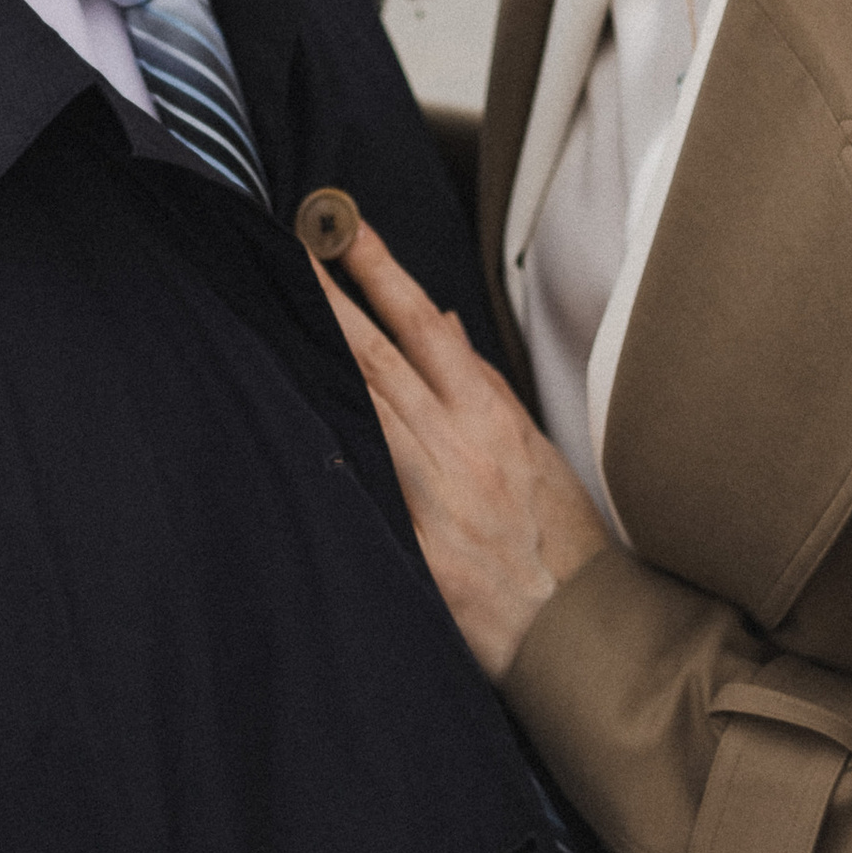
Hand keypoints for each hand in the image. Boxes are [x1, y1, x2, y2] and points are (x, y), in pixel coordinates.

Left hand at [317, 221, 610, 681]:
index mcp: (488, 415)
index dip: (380, 270)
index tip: (344, 227)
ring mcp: (428, 498)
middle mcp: (455, 445)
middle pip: (378, 356)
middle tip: (289, 246)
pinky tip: (291, 413)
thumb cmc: (558, 535)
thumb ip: (480, 383)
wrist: (574, 626)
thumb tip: (440, 321)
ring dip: (318, 355)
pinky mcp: (410, 549)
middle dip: (331, 296)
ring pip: (361, 408)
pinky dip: (331, 446)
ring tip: (277, 308)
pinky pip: (362, 486)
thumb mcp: (532, 445)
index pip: (423, 323)